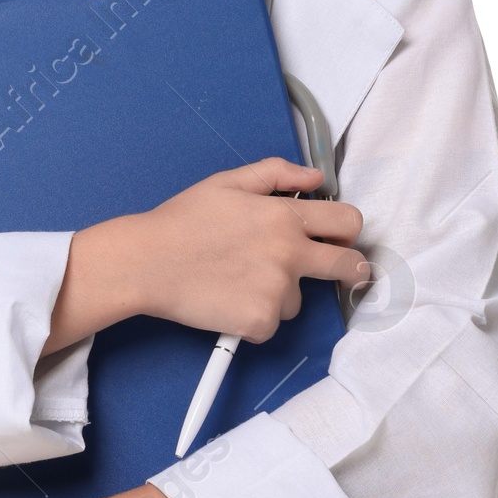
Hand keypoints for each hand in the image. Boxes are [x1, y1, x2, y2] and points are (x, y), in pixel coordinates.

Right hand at [52, 157, 368, 348]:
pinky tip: (228, 300)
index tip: (343, 240)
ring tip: (239, 280)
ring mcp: (276, 290)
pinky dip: (254, 318)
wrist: (146, 262)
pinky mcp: (260, 322)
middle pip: (348, 266)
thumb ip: (277, 174)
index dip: (348, 230)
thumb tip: (314, 178)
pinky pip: (272, 324)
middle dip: (351, 270)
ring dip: (279, 294)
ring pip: (298, 299)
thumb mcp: (228, 182)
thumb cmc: (181, 222)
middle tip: (342, 273)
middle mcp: (288, 253)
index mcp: (283, 215)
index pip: (347, 222)